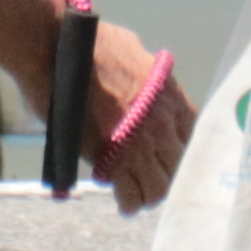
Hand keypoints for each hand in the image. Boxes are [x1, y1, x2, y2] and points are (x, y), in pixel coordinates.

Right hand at [87, 14, 197, 212]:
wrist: (57, 48)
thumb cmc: (87, 45)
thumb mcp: (133, 50)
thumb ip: (144, 70)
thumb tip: (143, 69)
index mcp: (170, 96)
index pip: (194, 136)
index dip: (182, 151)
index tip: (171, 158)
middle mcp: (163, 123)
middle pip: (180, 166)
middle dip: (168, 176)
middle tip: (154, 182)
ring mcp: (140, 144)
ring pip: (160, 186)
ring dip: (150, 193)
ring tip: (139, 196)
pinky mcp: (114, 160)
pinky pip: (132, 194)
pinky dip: (129, 202)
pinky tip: (125, 204)